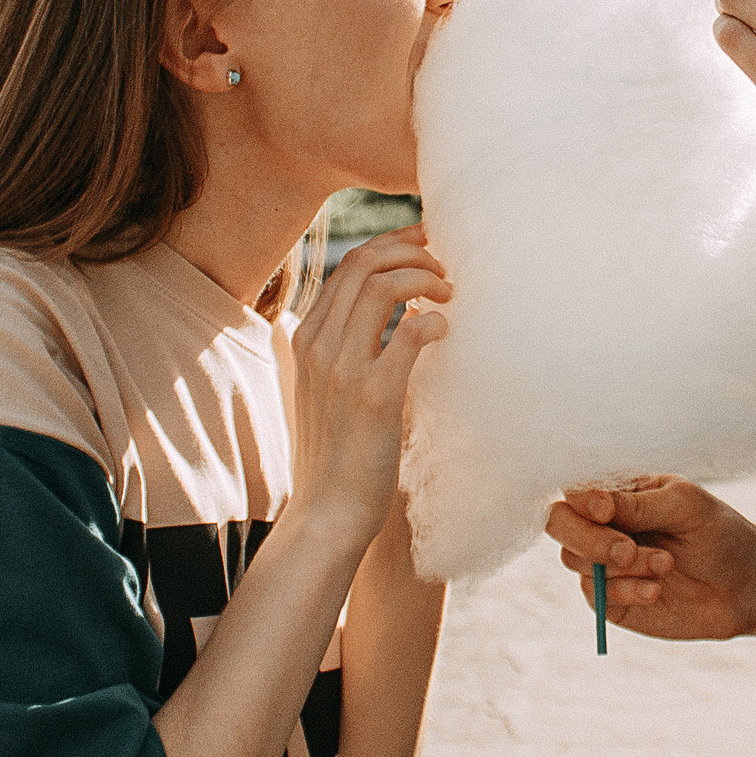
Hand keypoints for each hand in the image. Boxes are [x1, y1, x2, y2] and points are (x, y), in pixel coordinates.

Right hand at [288, 227, 449, 538]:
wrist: (326, 513)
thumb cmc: (336, 453)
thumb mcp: (325, 390)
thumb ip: (345, 350)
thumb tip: (393, 319)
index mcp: (306, 339)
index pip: (347, 266)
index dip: (390, 246)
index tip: (423, 243)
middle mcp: (318, 346)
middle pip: (363, 264)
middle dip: (411, 252)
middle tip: (444, 266)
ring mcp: (342, 370)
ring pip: (382, 287)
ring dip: (424, 279)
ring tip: (449, 294)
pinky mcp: (373, 397)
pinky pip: (408, 335)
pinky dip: (433, 321)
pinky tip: (445, 330)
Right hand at [543, 477, 755, 641]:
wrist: (745, 584)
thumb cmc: (718, 532)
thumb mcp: (685, 506)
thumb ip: (637, 503)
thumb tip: (592, 504)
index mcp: (619, 491)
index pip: (574, 487)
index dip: (581, 500)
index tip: (607, 510)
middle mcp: (603, 524)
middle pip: (557, 522)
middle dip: (588, 538)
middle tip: (627, 550)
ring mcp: (603, 563)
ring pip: (575, 560)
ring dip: (620, 567)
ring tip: (666, 565)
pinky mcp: (611, 599)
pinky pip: (595, 595)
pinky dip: (625, 592)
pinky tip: (656, 591)